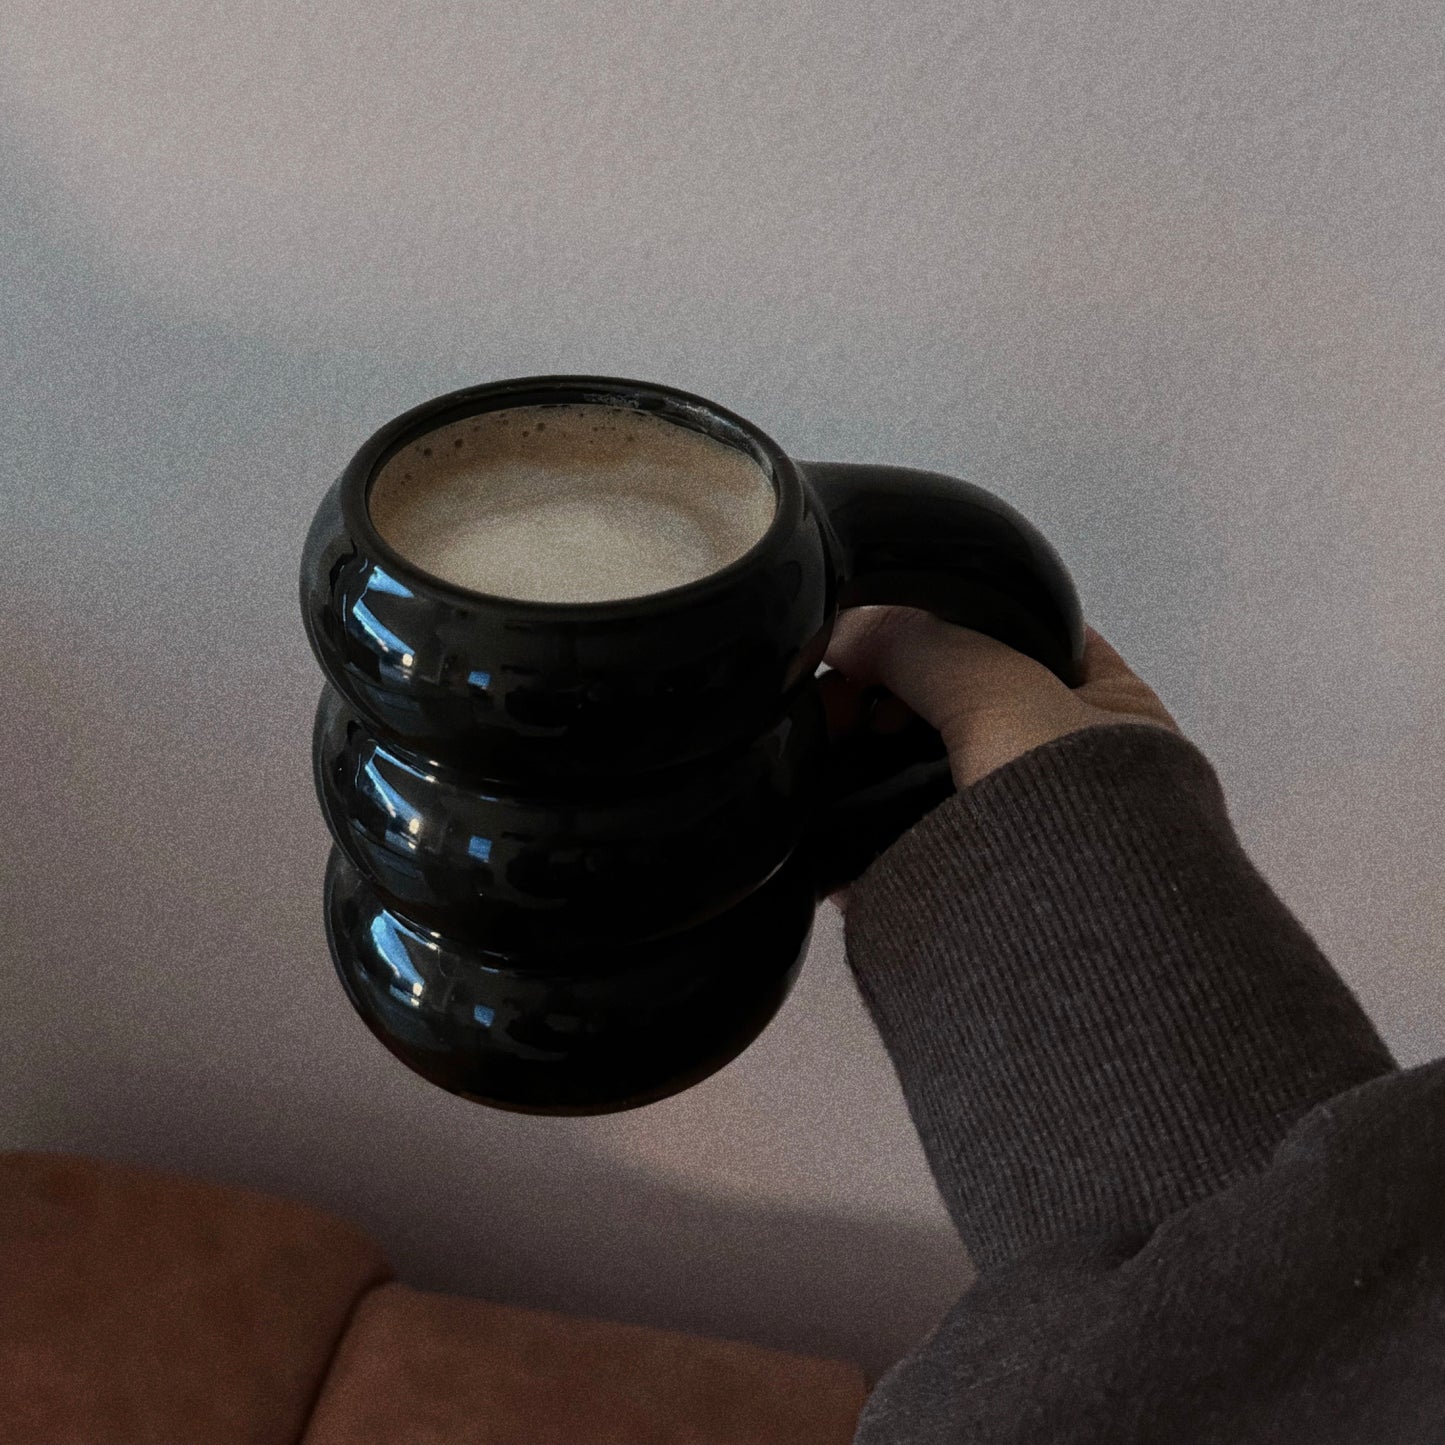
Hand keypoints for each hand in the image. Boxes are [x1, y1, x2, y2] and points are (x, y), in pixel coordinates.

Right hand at [818, 608, 1182, 914]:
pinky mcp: (956, 894)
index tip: (878, 623)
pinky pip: (890, 846)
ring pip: (915, 777)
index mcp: (1107, 707)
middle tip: (833, 698)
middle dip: (886, 698)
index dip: (948, 619)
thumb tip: (851, 627)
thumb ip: (928, 648)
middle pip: (954, 707)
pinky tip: (807, 805)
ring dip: (859, 761)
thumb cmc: (1084, 818)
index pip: (1020, 636)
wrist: (1081, 966)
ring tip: (810, 746)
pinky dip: (847, 828)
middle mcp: (1064, 767)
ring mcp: (1009, 835)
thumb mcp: (1007, 698)